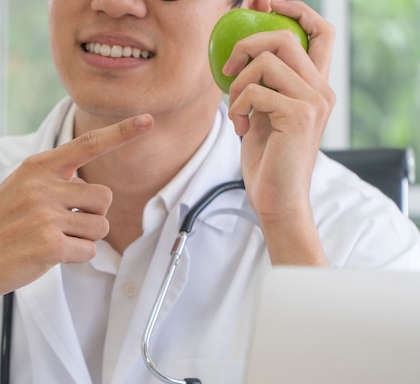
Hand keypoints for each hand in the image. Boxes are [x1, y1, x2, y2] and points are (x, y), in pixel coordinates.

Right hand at [0, 114, 153, 305]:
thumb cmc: (0, 226)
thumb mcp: (19, 188)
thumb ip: (54, 180)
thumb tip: (96, 189)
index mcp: (37, 168)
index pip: (87, 144)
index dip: (121, 132)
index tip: (148, 120)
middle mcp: (43, 186)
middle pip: (105, 197)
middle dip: (92, 215)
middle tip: (63, 225)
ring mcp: (46, 215)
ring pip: (100, 226)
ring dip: (84, 238)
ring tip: (53, 240)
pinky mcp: (50, 245)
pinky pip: (89, 251)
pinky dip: (77, 257)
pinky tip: (50, 256)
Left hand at [223, 0, 334, 223]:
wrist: (276, 199)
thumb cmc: (267, 159)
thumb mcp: (263, 113)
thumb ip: (261, 84)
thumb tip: (238, 54)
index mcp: (316, 86)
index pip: (320, 31)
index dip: (294, 10)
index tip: (264, 4)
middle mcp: (321, 89)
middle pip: (284, 36)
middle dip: (246, 43)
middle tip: (228, 67)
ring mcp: (313, 101)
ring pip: (266, 60)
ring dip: (237, 83)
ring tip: (236, 111)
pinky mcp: (298, 116)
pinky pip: (254, 91)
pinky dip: (237, 106)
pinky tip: (240, 127)